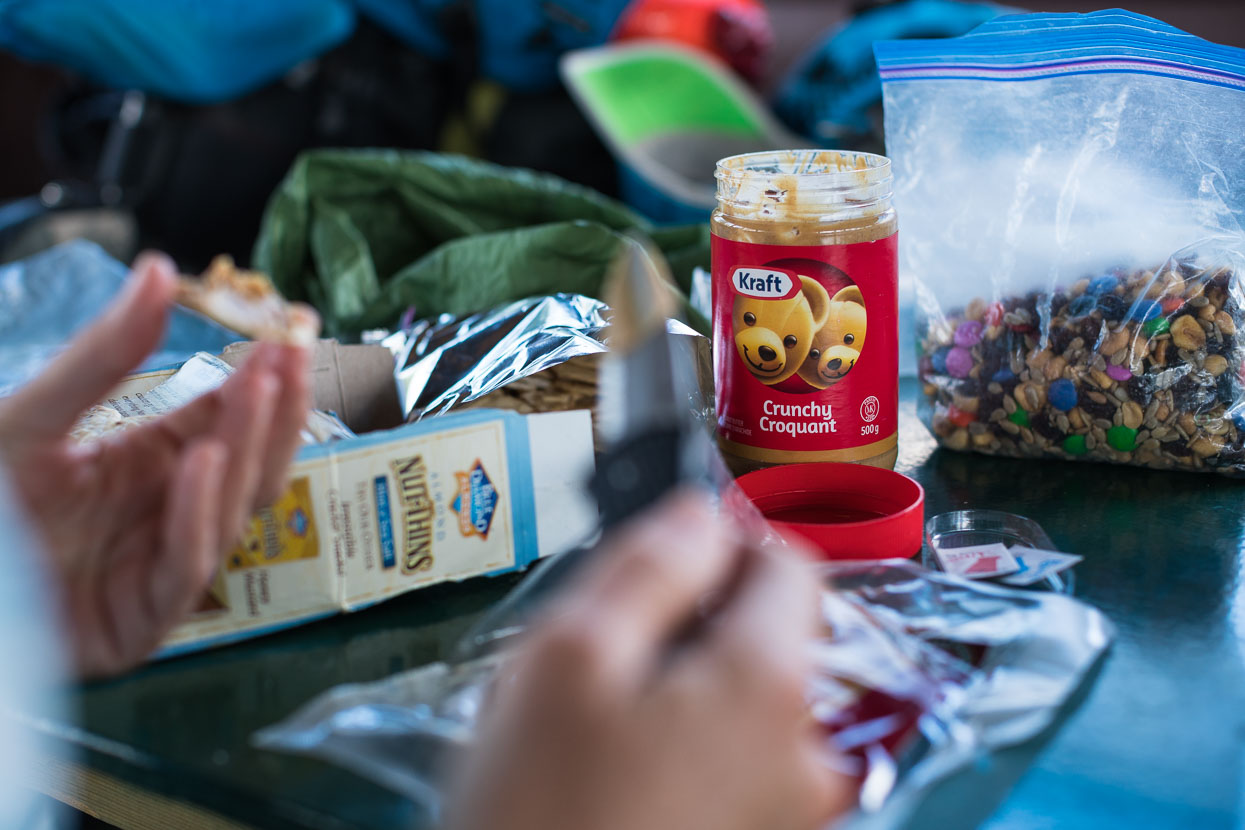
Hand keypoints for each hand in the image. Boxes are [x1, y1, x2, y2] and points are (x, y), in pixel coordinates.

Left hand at [0, 252, 312, 677]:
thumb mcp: (33, 415)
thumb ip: (101, 356)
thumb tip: (159, 269)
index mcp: (150, 464)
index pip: (230, 419)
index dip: (266, 376)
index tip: (294, 326)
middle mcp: (167, 514)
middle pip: (251, 465)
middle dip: (277, 410)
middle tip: (292, 355)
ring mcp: (158, 570)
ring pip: (232, 514)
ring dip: (249, 452)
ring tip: (256, 390)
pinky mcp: (139, 623)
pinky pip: (185, 569)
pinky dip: (197, 517)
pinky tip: (203, 463)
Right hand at [447, 491, 853, 829]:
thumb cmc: (537, 805)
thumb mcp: (569, 656)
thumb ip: (651, 565)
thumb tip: (704, 511)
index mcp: (769, 685)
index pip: (789, 562)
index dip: (724, 544)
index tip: (659, 567)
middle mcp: (809, 749)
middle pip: (775, 633)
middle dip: (701, 621)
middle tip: (608, 656)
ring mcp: (794, 809)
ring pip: (752, 698)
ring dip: (690, 686)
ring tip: (603, 724)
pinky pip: (743, 758)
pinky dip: (694, 742)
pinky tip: (624, 772)